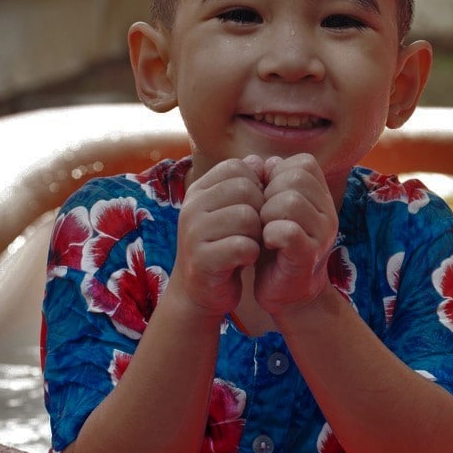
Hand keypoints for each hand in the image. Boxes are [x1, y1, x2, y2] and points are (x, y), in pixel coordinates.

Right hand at [170, 156, 266, 317]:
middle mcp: (191, 206)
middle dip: (260, 211)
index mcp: (199, 190)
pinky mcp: (201, 259)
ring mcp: (193, 232)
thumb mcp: (233, 210)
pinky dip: (251, 254)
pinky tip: (244, 260)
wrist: (201, 291)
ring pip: (247, 216)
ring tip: (248, 245)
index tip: (254, 208)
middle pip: (246, 189)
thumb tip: (261, 160)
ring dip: (258, 234)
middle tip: (254, 231)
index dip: (257, 186)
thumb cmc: (224, 245)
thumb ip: (246, 184)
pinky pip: (243, 246)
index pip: (238, 167)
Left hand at [255, 154, 338, 314]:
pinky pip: (288, 231)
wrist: (286, 291)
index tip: (267, 197)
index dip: (277, 175)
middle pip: (296, 179)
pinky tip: (267, 242)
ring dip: (266, 214)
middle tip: (263, 216)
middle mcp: (328, 212)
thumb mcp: (274, 207)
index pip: (303, 164)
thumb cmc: (277, 245)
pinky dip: (270, 233)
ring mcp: (322, 235)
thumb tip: (265, 161)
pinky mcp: (308, 257)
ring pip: (291, 202)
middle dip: (269, 193)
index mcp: (322, 197)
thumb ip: (271, 182)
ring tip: (263, 230)